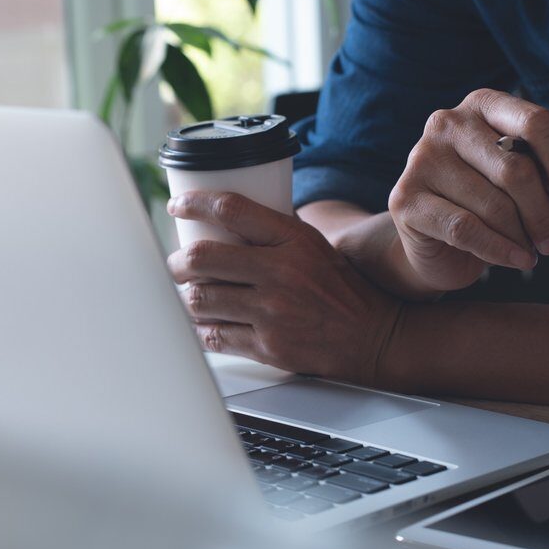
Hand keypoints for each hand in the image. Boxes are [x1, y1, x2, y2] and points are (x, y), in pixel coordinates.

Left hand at [167, 191, 402, 384]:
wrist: (374, 335)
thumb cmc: (340, 287)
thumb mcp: (313, 245)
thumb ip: (272, 232)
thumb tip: (222, 219)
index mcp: (293, 239)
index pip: (231, 208)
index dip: (194, 202)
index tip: (177, 205)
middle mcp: (280, 273)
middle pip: (202, 257)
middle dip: (176, 261)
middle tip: (174, 263)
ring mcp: (272, 312)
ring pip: (200, 299)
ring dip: (183, 296)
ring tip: (185, 293)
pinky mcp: (267, 346)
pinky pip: (213, 335)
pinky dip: (199, 328)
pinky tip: (199, 322)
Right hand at [388, 89, 548, 291]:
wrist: (435, 242)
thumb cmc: (488, 201)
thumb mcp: (533, 180)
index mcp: (480, 105)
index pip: (534, 122)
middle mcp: (444, 124)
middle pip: (514, 167)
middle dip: (542, 211)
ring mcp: (419, 160)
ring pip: (491, 204)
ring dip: (520, 236)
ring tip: (530, 250)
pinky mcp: (404, 198)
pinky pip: (465, 228)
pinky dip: (499, 250)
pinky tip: (516, 260)